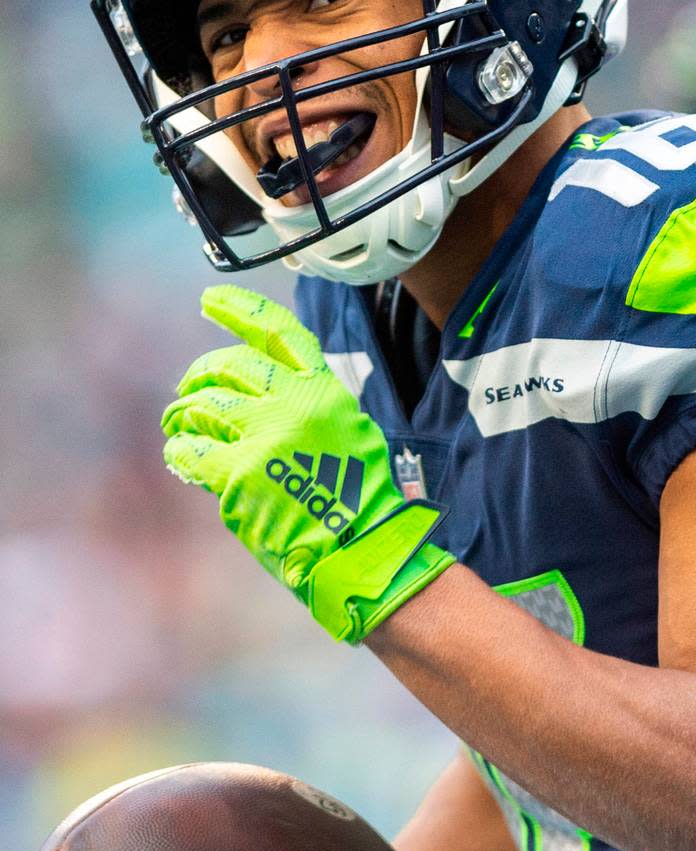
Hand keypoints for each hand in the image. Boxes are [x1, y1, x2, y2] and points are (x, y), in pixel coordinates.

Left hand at [161, 286, 454, 642]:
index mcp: (324, 390)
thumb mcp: (349, 433)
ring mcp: (263, 436)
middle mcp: (293, 404)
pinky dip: (181, 452)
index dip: (239, 310)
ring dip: (184, 416)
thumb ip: (309, 407)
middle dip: (200, 375)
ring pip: (204, 407)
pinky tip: (182, 458)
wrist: (361, 550)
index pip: (276, 332)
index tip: (209, 300)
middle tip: (187, 390)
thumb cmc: (358, 502)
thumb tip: (258, 396)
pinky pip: (192, 450)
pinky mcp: (238, 474)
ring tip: (180, 428)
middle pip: (228, 367)